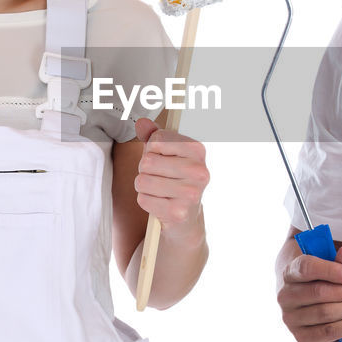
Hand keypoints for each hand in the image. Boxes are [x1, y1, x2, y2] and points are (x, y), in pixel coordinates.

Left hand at [132, 117, 208, 237]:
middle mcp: (199, 171)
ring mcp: (191, 193)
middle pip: (148, 162)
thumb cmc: (172, 179)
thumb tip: (142, 123)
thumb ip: (154, 137)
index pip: (157, 139)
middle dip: (145, 171)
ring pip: (143, 181)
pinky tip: (159, 204)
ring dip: (144, 187)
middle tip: (158, 178)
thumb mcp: (166, 154)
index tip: (162, 159)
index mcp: (198, 150)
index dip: (151, 150)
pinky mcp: (178, 213)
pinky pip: (144, 199)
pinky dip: (146, 201)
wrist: (185, 218)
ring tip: (158, 191)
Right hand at [278, 242, 341, 341]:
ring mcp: (291, 319)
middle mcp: (286, 296)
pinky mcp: (303, 338)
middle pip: (319, 292)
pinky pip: (328, 332)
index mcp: (290, 272)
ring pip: (325, 313)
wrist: (324, 306)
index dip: (330, 270)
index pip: (306, 268)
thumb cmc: (332, 283)